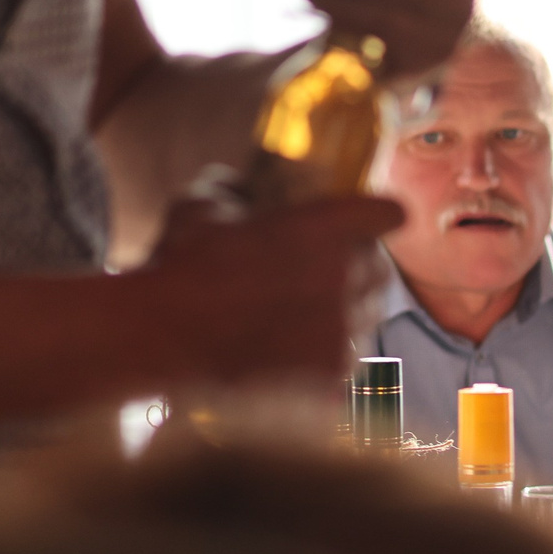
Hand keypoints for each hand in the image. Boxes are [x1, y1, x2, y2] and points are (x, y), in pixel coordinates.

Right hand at [140, 196, 401, 382]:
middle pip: (378, 267)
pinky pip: (347, 351)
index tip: (370, 218)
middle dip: (356, 265)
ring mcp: (343, 328)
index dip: (379, 215)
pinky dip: (327, 346)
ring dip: (344, 307)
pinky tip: (293, 344)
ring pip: (367, 313)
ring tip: (302, 310)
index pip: (388, 214)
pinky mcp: (333, 369)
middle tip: (324, 268)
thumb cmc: (181, 267)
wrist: (164, 339)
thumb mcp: (201, 207)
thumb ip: (230, 189)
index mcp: (325, 229)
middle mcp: (346, 278)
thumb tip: (238, 184)